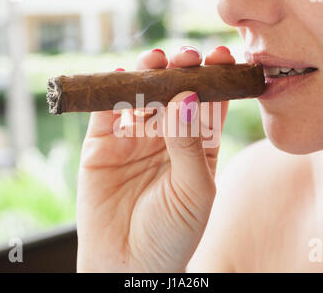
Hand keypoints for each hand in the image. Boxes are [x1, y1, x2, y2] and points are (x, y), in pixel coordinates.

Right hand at [76, 45, 235, 271]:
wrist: (126, 264)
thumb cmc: (171, 233)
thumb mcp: (193, 190)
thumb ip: (191, 144)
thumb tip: (187, 96)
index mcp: (197, 147)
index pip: (209, 105)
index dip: (215, 79)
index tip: (220, 56)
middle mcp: (166, 137)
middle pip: (174, 93)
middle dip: (181, 71)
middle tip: (186, 57)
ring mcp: (133, 138)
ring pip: (141, 96)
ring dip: (147, 74)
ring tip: (155, 60)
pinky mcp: (102, 144)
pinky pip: (105, 111)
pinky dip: (110, 91)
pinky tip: (118, 73)